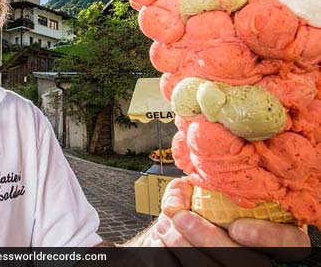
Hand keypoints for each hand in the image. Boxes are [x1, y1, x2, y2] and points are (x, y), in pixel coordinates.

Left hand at [154, 178, 310, 264]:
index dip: (268, 237)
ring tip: (164, 227)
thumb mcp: (193, 195)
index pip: (290, 242)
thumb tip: (180, 196)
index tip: (238, 227)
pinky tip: (160, 243)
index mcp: (268, 231)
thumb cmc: (191, 214)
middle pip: (249, 263)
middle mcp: (258, 258)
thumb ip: (188, 190)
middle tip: (181, 218)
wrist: (172, 237)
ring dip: (185, 248)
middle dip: (209, 239)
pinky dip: (171, 258)